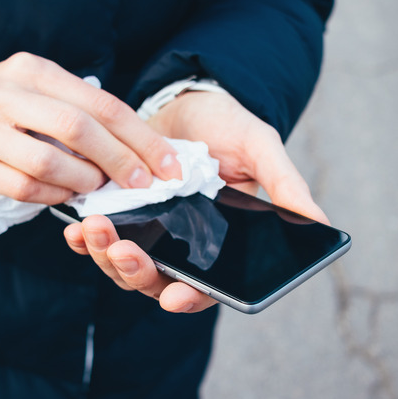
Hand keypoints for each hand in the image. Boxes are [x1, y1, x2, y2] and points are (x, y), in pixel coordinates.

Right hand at [0, 52, 181, 203]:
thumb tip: (138, 149)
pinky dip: (54, 195)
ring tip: (95, 185)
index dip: (142, 138)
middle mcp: (6, 93)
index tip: (169, 166)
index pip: (101, 103)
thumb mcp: (36, 88)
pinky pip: (24, 188)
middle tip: (143, 185)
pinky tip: (64, 193)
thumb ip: (79, 109)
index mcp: (33, 69)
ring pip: (49, 162)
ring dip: (84, 180)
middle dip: (121, 161)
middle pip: (78, 129)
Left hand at [64, 91, 327, 312]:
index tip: (175, 296)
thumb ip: (284, 184)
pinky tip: (75, 228)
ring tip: (94, 230)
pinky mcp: (117, 213)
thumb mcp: (259, 149)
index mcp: (217, 242)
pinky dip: (83, 240)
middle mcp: (180, 245)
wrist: (186, 100)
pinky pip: (96, 240)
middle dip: (135, 272)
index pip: (205, 286)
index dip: (190, 298)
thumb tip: (322, 221)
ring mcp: (145, 231)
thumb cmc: (228, 127)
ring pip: (121, 265)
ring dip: (105, 255)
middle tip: (123, 251)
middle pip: (154, 281)